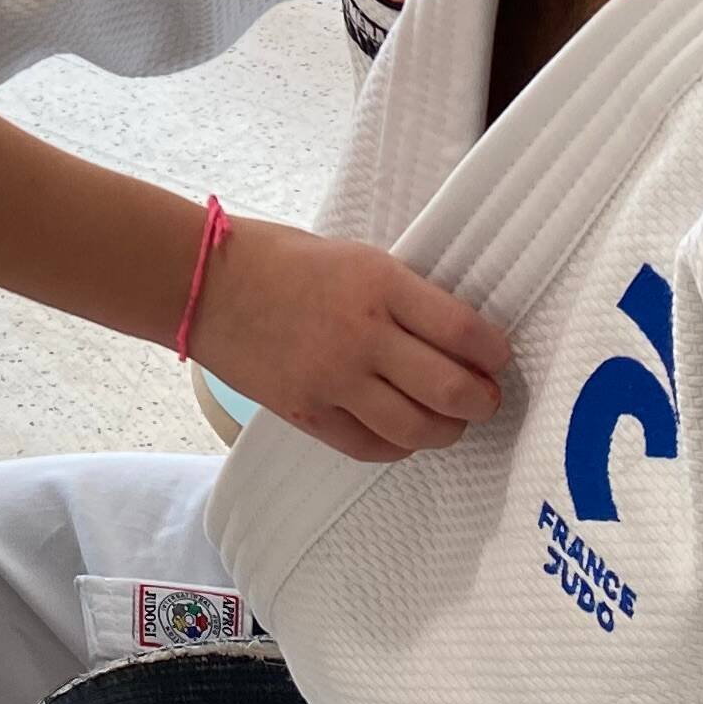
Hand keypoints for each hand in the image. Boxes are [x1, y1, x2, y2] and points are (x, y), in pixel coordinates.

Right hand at [187, 220, 510, 463]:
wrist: (204, 283)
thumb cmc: (278, 259)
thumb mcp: (354, 257)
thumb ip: (401, 295)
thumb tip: (453, 333)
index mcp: (380, 283)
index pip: (464, 331)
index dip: (494, 352)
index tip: (498, 357)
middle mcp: (363, 335)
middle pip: (450, 389)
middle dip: (482, 400)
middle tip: (485, 397)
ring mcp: (333, 379)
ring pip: (416, 428)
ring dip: (446, 430)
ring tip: (450, 421)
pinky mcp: (307, 413)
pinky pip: (370, 446)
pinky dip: (397, 446)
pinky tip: (402, 434)